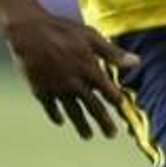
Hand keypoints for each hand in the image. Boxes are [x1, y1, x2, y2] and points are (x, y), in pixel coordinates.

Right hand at [0, 6, 141, 139]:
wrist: (28, 31)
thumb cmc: (62, 30)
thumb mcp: (91, 37)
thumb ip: (113, 53)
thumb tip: (137, 62)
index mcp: (90, 69)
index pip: (108, 91)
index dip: (116, 101)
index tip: (123, 108)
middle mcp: (75, 83)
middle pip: (93, 107)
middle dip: (103, 121)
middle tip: (111, 135)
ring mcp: (57, 89)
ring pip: (73, 111)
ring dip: (81, 125)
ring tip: (88, 136)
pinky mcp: (40, 90)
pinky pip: (51, 107)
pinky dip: (56, 115)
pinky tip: (61, 121)